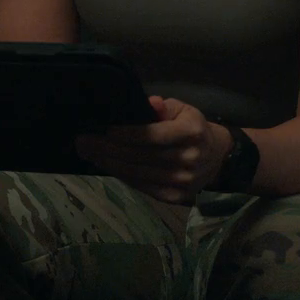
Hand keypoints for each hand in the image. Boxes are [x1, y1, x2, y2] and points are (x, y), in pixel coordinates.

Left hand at [75, 96, 231, 204]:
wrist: (216, 157)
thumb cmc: (191, 128)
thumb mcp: (182, 110)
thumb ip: (164, 107)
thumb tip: (150, 103)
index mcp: (191, 133)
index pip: (152, 135)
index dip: (126, 134)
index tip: (104, 130)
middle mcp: (188, 159)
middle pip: (140, 156)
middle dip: (107, 149)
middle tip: (84, 142)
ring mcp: (182, 181)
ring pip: (137, 173)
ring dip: (109, 164)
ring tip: (89, 154)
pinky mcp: (175, 197)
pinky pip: (142, 186)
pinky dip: (122, 176)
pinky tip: (106, 166)